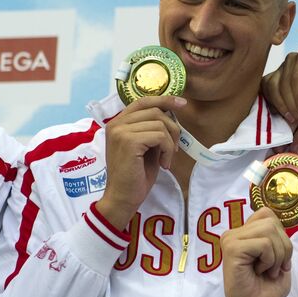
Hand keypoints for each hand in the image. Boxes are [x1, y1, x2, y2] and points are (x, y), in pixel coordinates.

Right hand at [96, 94, 184, 228]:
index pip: (143, 101)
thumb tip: (171, 114)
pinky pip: (159, 136)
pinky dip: (167, 150)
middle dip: (172, 128)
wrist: (123, 197)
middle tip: (174, 149)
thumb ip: (152, 129)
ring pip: (160, 123)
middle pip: (155, 111)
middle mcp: (116, 123)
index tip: (182, 103)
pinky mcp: (128, 141)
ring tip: (166, 159)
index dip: (164, 99)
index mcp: (117, 123)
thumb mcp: (145, 147)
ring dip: (170, 143)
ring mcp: (120, 131)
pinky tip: (163, 163)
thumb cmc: (135, 176)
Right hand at [221, 208, 292, 296]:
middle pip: (271, 221)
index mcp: (244, 233)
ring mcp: (231, 240)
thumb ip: (276, 235)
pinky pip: (263, 244)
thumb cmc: (267, 288)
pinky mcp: (232, 249)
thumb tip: (277, 222)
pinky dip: (270, 260)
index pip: (268, 214)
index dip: (281, 236)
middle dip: (283, 247)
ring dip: (277, 255)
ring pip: (269, 230)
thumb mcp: (279, 255)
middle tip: (274, 268)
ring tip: (267, 270)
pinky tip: (260, 272)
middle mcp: (234, 233)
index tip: (278, 259)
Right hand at [262, 47, 297, 149]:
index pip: (297, 76)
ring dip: (282, 106)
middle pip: (283, 83)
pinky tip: (286, 116)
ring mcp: (282, 69)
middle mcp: (292, 59)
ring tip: (295, 121)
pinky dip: (274, 104)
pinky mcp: (277, 80)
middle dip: (292, 105)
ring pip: (273, 87)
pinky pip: (268, 91)